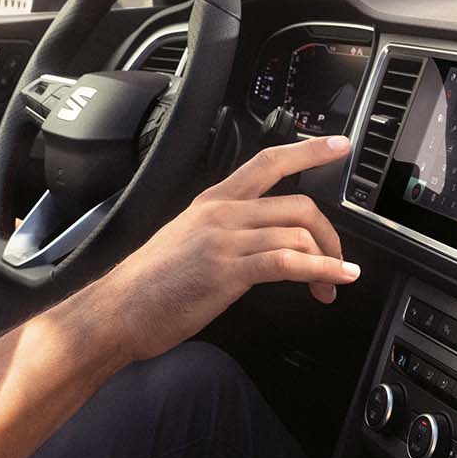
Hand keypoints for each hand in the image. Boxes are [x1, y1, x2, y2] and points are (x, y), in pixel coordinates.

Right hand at [67, 136, 359, 364]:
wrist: (117, 311)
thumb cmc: (149, 285)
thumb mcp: (187, 241)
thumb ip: (225, 233)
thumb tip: (263, 241)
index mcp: (212, 201)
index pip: (268, 163)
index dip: (308, 150)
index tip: (338, 145)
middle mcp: (221, 214)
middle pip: (298, 204)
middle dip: (331, 232)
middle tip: (339, 257)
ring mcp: (225, 240)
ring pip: (298, 233)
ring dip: (329, 260)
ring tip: (336, 281)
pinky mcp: (228, 271)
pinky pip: (288, 262)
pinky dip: (322, 270)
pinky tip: (336, 279)